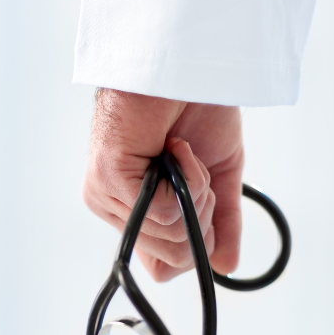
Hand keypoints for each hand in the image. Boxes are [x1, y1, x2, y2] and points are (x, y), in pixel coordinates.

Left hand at [83, 89, 242, 281]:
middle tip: (196, 171)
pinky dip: (186, 179)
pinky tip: (176, 147)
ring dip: (196, 193)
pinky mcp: (109, 179)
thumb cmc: (193, 110)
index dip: (196, 245)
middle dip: (203, 218)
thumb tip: (227, 266)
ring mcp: (106, 196)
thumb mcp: (219, 174)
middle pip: (172, 260)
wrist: (183, 68)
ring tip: (184, 152)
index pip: (163, 267)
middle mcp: (114, 209)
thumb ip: (222, 222)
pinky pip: (163, 211)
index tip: (205, 197)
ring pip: (170, 237)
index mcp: (134, 211)